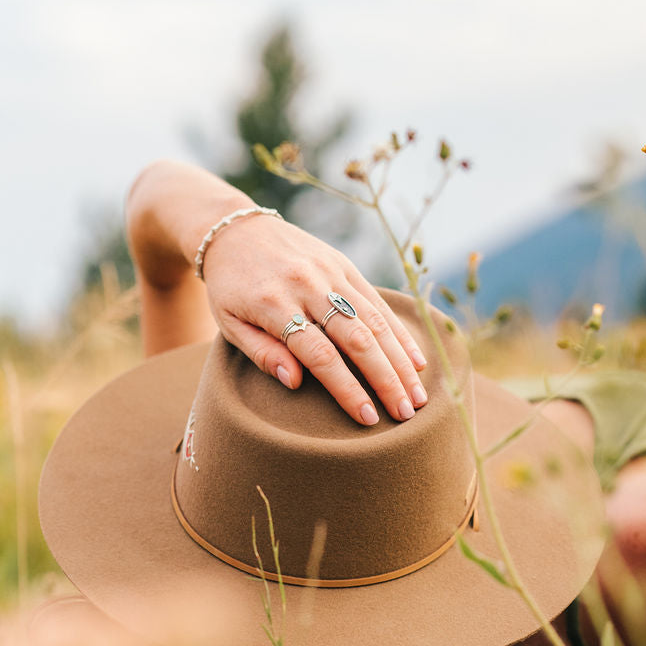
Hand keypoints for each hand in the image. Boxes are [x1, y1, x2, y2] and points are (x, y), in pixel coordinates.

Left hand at [202, 216, 427, 425]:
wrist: (235, 228)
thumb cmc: (230, 287)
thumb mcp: (228, 324)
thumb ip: (261, 353)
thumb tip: (295, 382)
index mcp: (273, 304)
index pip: (319, 355)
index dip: (347, 388)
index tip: (367, 417)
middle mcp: (306, 285)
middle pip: (356, 339)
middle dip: (385, 380)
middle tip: (405, 414)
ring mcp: (329, 272)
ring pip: (374, 321)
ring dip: (400, 361)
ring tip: (417, 397)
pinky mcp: (343, 265)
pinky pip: (377, 302)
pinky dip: (399, 333)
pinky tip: (416, 361)